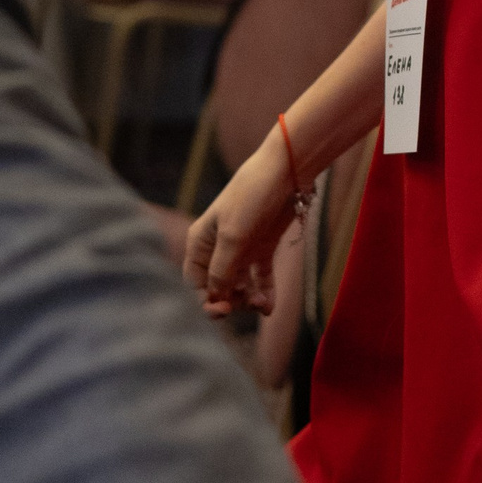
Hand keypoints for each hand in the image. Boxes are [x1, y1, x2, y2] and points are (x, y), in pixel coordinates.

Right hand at [185, 137, 296, 315]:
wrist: (285, 172)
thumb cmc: (251, 198)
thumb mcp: (233, 236)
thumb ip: (222, 270)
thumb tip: (215, 298)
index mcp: (200, 242)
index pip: (196, 283)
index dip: (207, 300)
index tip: (224, 310)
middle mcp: (218, 248)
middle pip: (219, 287)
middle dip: (232, 301)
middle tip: (249, 304)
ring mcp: (241, 248)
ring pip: (240, 286)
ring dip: (249, 299)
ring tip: (262, 304)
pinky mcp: (263, 247)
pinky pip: (261, 278)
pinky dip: (265, 292)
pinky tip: (269, 307)